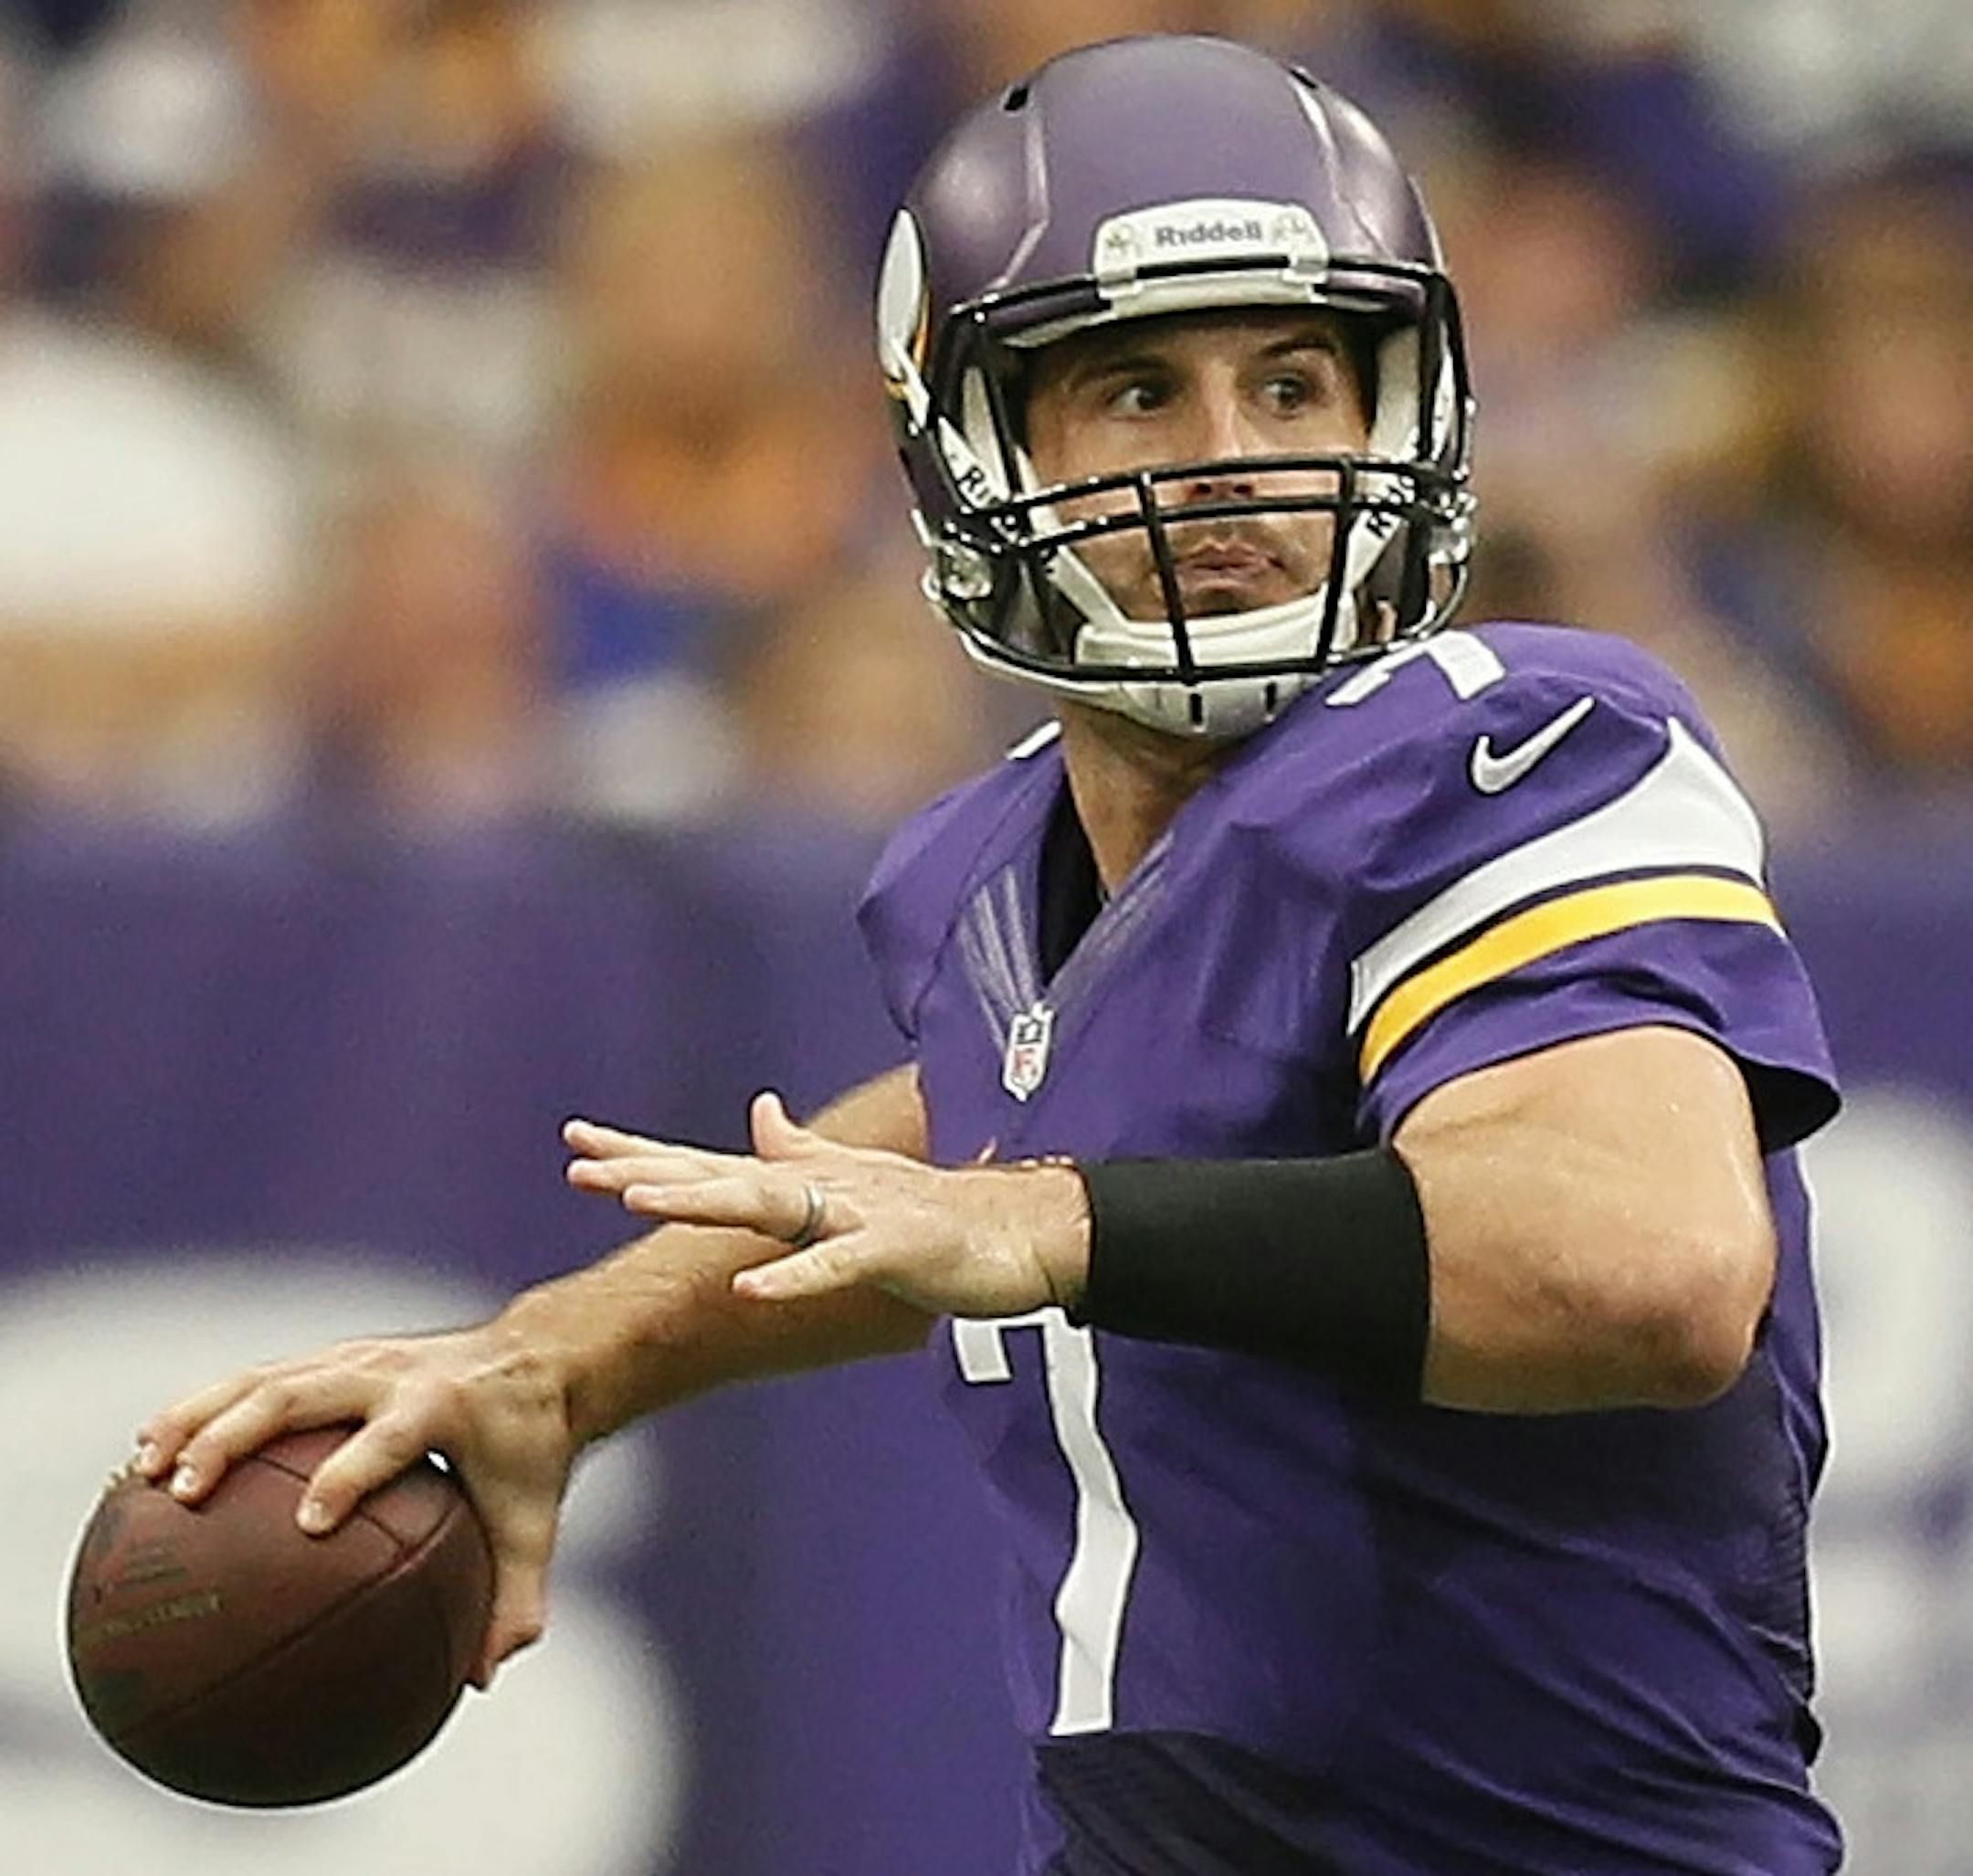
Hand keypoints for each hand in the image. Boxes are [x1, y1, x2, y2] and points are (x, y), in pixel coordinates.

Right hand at [130, 1322, 578, 1687]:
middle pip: (297, 1392)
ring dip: (196, 1418)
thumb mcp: (534, 1521)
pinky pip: (257, 1380)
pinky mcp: (332, 1359)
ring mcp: (355, 1359)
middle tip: (183, 1493)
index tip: (309, 1524)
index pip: (388, 1439)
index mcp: (440, 1406)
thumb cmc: (530, 1451)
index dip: (350, 1474)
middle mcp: (389, 1372)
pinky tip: (150, 1455)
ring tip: (140, 1472)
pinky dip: (201, 1410)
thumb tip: (479, 1678)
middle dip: (234, 1437)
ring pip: (260, 1379)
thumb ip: (517, 1597)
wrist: (537, 1360)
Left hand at [564, 1092, 1090, 1318]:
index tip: (577, 1143)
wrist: (1022, 1229)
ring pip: (766, 1205)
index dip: (642, 1153)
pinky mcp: (892, 1248)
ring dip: (702, 1201)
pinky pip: (834, 1264)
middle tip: (580, 1164)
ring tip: (641, 1199)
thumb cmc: (936, 1214)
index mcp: (804, 1183)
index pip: (707, 1164)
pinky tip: (749, 1287)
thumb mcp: (856, 1183)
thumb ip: (802, 1151)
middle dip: (648, 1170)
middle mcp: (819, 1189)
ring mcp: (854, 1215)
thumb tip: (759, 1112)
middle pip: (718, 1177)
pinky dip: (793, 1275)